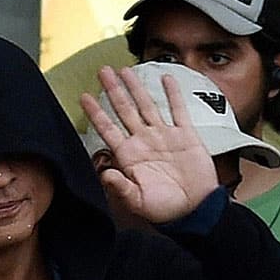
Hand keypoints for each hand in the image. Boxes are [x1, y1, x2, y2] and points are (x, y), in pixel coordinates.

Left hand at [80, 66, 217, 222]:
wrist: (195, 208)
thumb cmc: (165, 209)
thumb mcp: (138, 201)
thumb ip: (121, 187)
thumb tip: (105, 175)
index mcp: (130, 156)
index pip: (108, 129)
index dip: (96, 113)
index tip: (84, 97)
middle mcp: (144, 142)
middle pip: (125, 110)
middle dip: (113, 90)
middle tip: (103, 71)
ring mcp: (164, 136)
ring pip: (147, 105)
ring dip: (136, 87)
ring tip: (125, 70)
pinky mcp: (185, 135)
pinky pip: (178, 110)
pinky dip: (173, 94)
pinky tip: (166, 78)